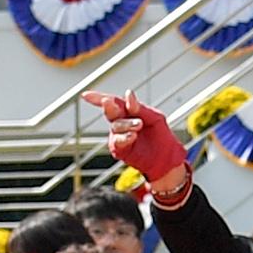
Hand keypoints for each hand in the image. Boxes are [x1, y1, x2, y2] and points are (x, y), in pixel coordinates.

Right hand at [86, 89, 192, 206]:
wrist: (167, 158)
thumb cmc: (161, 135)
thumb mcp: (154, 117)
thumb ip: (140, 107)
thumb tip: (128, 94)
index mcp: (128, 112)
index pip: (113, 102)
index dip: (98, 98)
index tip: (85, 95)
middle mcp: (121, 123)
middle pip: (111, 112)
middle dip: (110, 107)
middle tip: (110, 102)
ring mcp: (118, 136)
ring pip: (116, 126)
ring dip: (127, 124)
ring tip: (140, 125)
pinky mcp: (119, 149)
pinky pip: (117, 141)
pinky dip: (124, 137)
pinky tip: (132, 136)